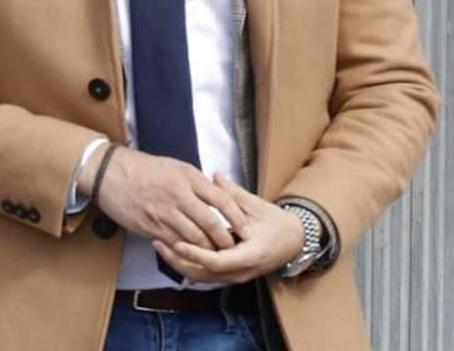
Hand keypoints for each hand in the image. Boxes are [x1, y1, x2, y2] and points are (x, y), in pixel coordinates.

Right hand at [94, 147, 248, 249]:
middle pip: (210, 223)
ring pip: (193, 238)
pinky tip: (193, 254)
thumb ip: (196, 182)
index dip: (237, 217)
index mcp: (188, 178)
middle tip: (233, 247)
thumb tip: (216, 194)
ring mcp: (164, 213)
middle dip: (224, 239)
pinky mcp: (151, 227)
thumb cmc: (144, 168)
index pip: (222, 199)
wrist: (111, 174)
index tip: (245, 227)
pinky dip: (186, 251)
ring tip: (216, 255)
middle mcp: (179, 196)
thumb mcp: (175, 166)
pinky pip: (174, 243)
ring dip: (207, 249)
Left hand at [153, 173, 304, 283]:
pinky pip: (205, 274)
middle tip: (158, 243)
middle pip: (203, 274)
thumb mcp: (258, 206)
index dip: (195, 253)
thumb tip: (216, 175)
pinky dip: (189, 264)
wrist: (295, 242)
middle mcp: (240, 272)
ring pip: (201, 277)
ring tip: (161, 245)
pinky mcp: (230, 275)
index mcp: (249, 256)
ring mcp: (235, 277)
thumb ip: (235, 194)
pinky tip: (175, 250)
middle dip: (178, 261)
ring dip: (180, 264)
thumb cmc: (278, 224)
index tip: (177, 242)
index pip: (216, 262)